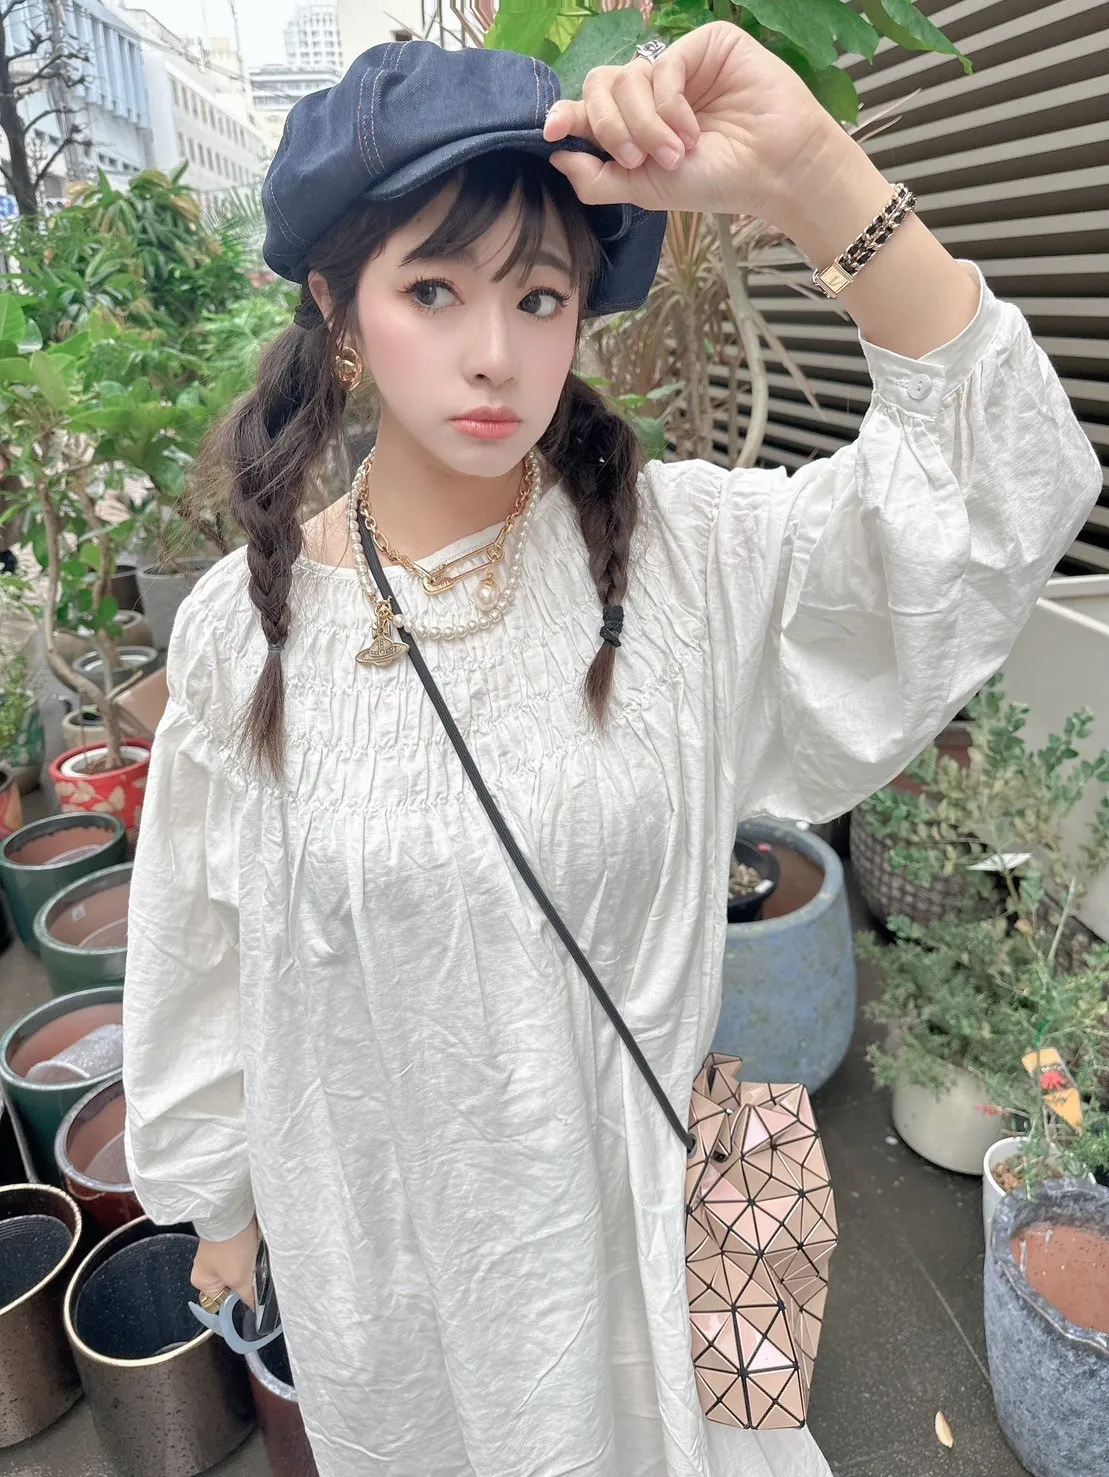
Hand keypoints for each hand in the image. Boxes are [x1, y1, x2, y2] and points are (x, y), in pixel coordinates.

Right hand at [191, 1216, 259, 1310]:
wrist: (233, 1211)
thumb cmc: (229, 1245)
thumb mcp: (240, 1278)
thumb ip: (247, 1297)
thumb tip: (254, 1309)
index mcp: (202, 1281)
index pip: (223, 1303)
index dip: (239, 1303)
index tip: (253, 1301)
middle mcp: (207, 1268)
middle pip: (233, 1285)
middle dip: (246, 1282)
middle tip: (254, 1275)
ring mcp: (218, 1253)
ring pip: (240, 1270)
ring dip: (250, 1267)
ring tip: (256, 1260)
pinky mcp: (230, 1240)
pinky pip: (243, 1255)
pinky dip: (251, 1254)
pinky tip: (256, 1249)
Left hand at [543, 21, 840, 222]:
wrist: (772, 171)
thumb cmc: (715, 182)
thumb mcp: (644, 190)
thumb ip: (596, 177)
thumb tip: (554, 154)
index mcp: (636, 124)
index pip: (590, 109)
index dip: (566, 115)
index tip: (550, 130)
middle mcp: (653, 93)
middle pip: (601, 86)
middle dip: (611, 127)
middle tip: (637, 159)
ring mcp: (678, 67)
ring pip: (627, 78)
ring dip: (645, 124)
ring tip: (676, 152)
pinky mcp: (705, 46)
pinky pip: (663, 66)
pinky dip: (669, 105)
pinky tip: (690, 130)